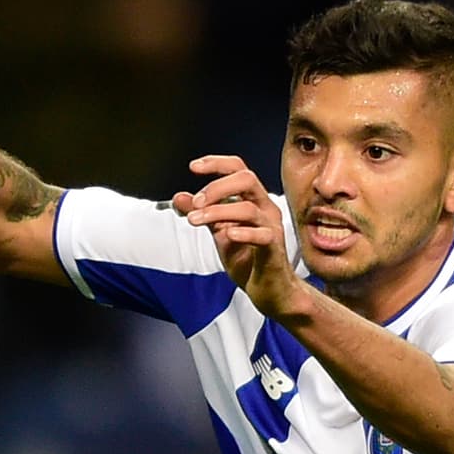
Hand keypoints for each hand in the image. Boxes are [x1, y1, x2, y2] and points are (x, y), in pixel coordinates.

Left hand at [172, 156, 299, 317]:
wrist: (268, 290)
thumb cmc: (248, 260)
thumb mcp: (219, 233)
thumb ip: (202, 214)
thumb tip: (179, 197)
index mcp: (253, 199)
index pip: (237, 169)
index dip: (216, 163)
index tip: (193, 167)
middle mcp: (265, 207)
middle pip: (246, 179)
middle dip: (216, 187)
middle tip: (195, 203)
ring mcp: (272, 226)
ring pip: (248, 208)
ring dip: (217, 212)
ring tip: (195, 221)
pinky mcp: (274, 248)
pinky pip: (262, 235)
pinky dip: (243, 232)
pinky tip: (227, 235)